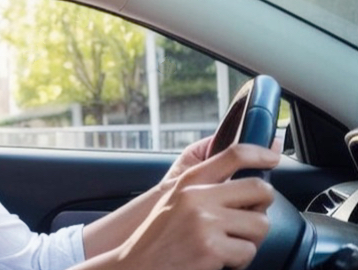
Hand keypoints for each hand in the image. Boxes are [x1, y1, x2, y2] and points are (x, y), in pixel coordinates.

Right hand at [113, 143, 279, 269]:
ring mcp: (205, 223)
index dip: (261, 152)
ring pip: (260, 224)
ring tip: (229, 244)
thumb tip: (244, 179)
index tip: (274, 157)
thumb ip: (203, 187)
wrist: (138, 265)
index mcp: (189, 181)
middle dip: (262, 207)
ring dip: (250, 239)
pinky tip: (221, 260)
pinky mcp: (211, 249)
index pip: (234, 154)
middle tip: (249, 219)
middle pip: (260, 189)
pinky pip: (248, 252)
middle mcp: (197, 197)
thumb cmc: (158, 236)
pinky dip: (239, 261)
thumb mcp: (174, 200)